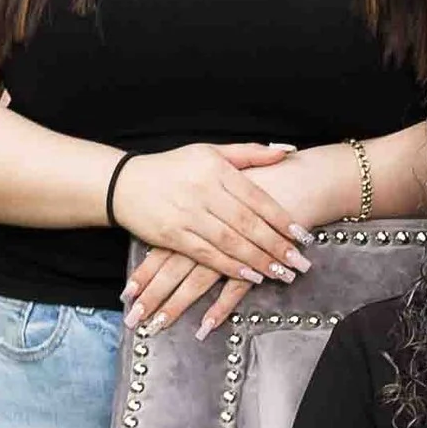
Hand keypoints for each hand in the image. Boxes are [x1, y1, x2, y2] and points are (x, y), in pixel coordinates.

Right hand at [114, 142, 307, 329]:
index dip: (281, 218)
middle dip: (276, 245)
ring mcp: (187, 214)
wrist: (124, 184)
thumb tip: (288, 151)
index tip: (302, 235)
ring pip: (230, 242)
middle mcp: (203, 191)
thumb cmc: (173, 167)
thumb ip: (249, 154)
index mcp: (216, 169)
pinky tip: (250, 276)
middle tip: (299, 262)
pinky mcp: (172, 235)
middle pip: (247, 223)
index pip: (256, 197)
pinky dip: (230, 267)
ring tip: (281, 273)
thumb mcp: (210, 152)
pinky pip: (207, 255)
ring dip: (258, 261)